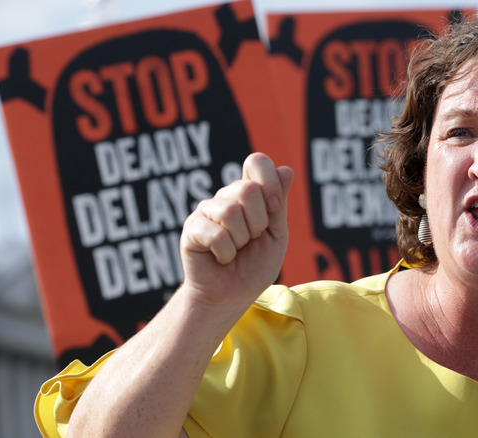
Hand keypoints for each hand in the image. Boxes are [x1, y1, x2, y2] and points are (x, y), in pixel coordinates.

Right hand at [179, 152, 293, 311]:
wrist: (231, 297)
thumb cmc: (254, 267)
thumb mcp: (276, 236)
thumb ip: (279, 205)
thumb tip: (286, 169)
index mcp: (250, 194)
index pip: (257, 162)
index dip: (269, 181)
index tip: (274, 207)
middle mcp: (227, 197)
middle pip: (248, 189)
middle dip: (258, 222)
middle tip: (251, 239)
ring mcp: (207, 211)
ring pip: (231, 210)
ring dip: (241, 239)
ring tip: (236, 249)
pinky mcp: (192, 228)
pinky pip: (216, 233)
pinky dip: (226, 253)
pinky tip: (222, 258)